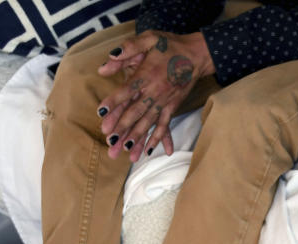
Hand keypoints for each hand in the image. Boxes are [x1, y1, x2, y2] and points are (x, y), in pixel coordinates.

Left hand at [97, 30, 213, 161]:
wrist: (197, 54)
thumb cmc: (170, 45)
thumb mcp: (149, 38)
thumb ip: (128, 49)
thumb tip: (105, 64)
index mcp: (146, 75)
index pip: (126, 91)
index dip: (113, 102)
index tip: (100, 113)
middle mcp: (155, 92)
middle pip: (135, 112)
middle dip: (122, 128)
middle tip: (110, 141)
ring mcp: (164, 102)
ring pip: (148, 123)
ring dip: (137, 138)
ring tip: (126, 151)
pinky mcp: (172, 107)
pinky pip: (165, 126)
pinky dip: (157, 139)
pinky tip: (149, 151)